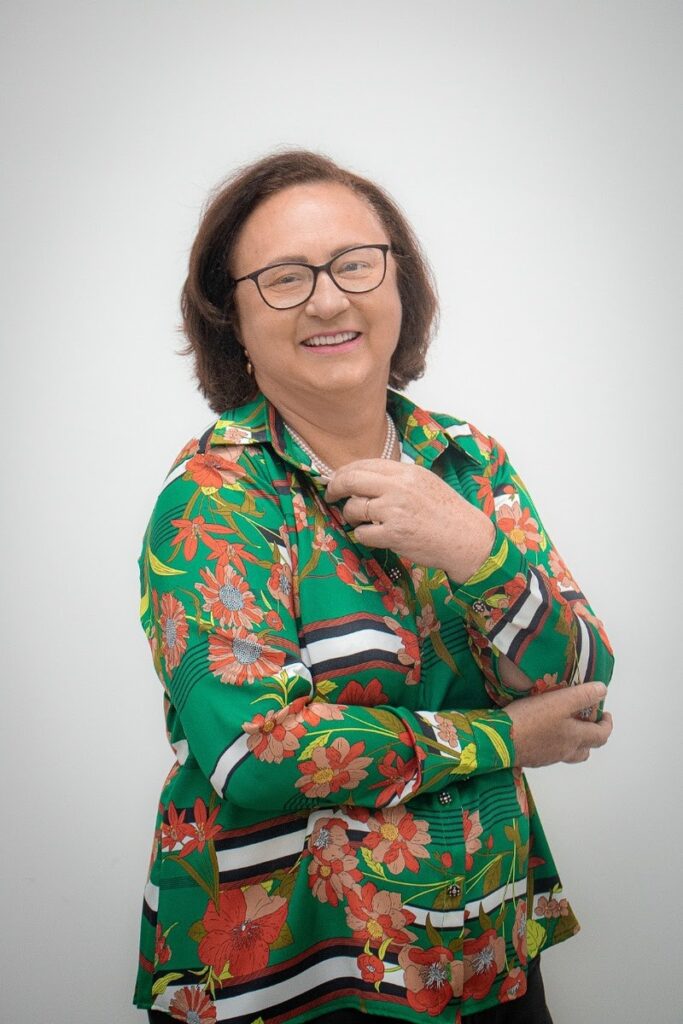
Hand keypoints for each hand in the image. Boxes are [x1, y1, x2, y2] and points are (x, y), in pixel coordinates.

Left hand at [325, 459, 495, 581]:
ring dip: (351, 516)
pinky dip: (363, 536)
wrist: (466, 537)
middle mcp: (399, 487)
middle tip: (330, 496)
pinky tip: (374, 535)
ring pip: (353, 509)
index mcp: (406, 471)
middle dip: (335, 488)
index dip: (344, 472)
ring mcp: (395, 511)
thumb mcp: (424, 482)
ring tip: (362, 521)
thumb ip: (396, 478)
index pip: (364, 464)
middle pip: (351, 480)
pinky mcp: (393, 534)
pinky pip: (362, 533)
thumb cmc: (447, 512)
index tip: (337, 481)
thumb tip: (364, 478)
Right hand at [504, 682, 612, 766]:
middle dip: (592, 736)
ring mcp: (549, 757)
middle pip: (587, 750)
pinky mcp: (533, 758)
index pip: (601, 735)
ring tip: (568, 728)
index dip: (607, 724)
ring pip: (570, 754)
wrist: (500, 740)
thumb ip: (582, 696)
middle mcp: (565, 751)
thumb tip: (603, 690)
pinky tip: (544, 733)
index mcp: (576, 737)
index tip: (605, 714)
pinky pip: (552, 753)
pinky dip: (556, 744)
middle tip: (588, 721)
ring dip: (575, 743)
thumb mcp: (559, 701)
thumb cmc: (531, 719)